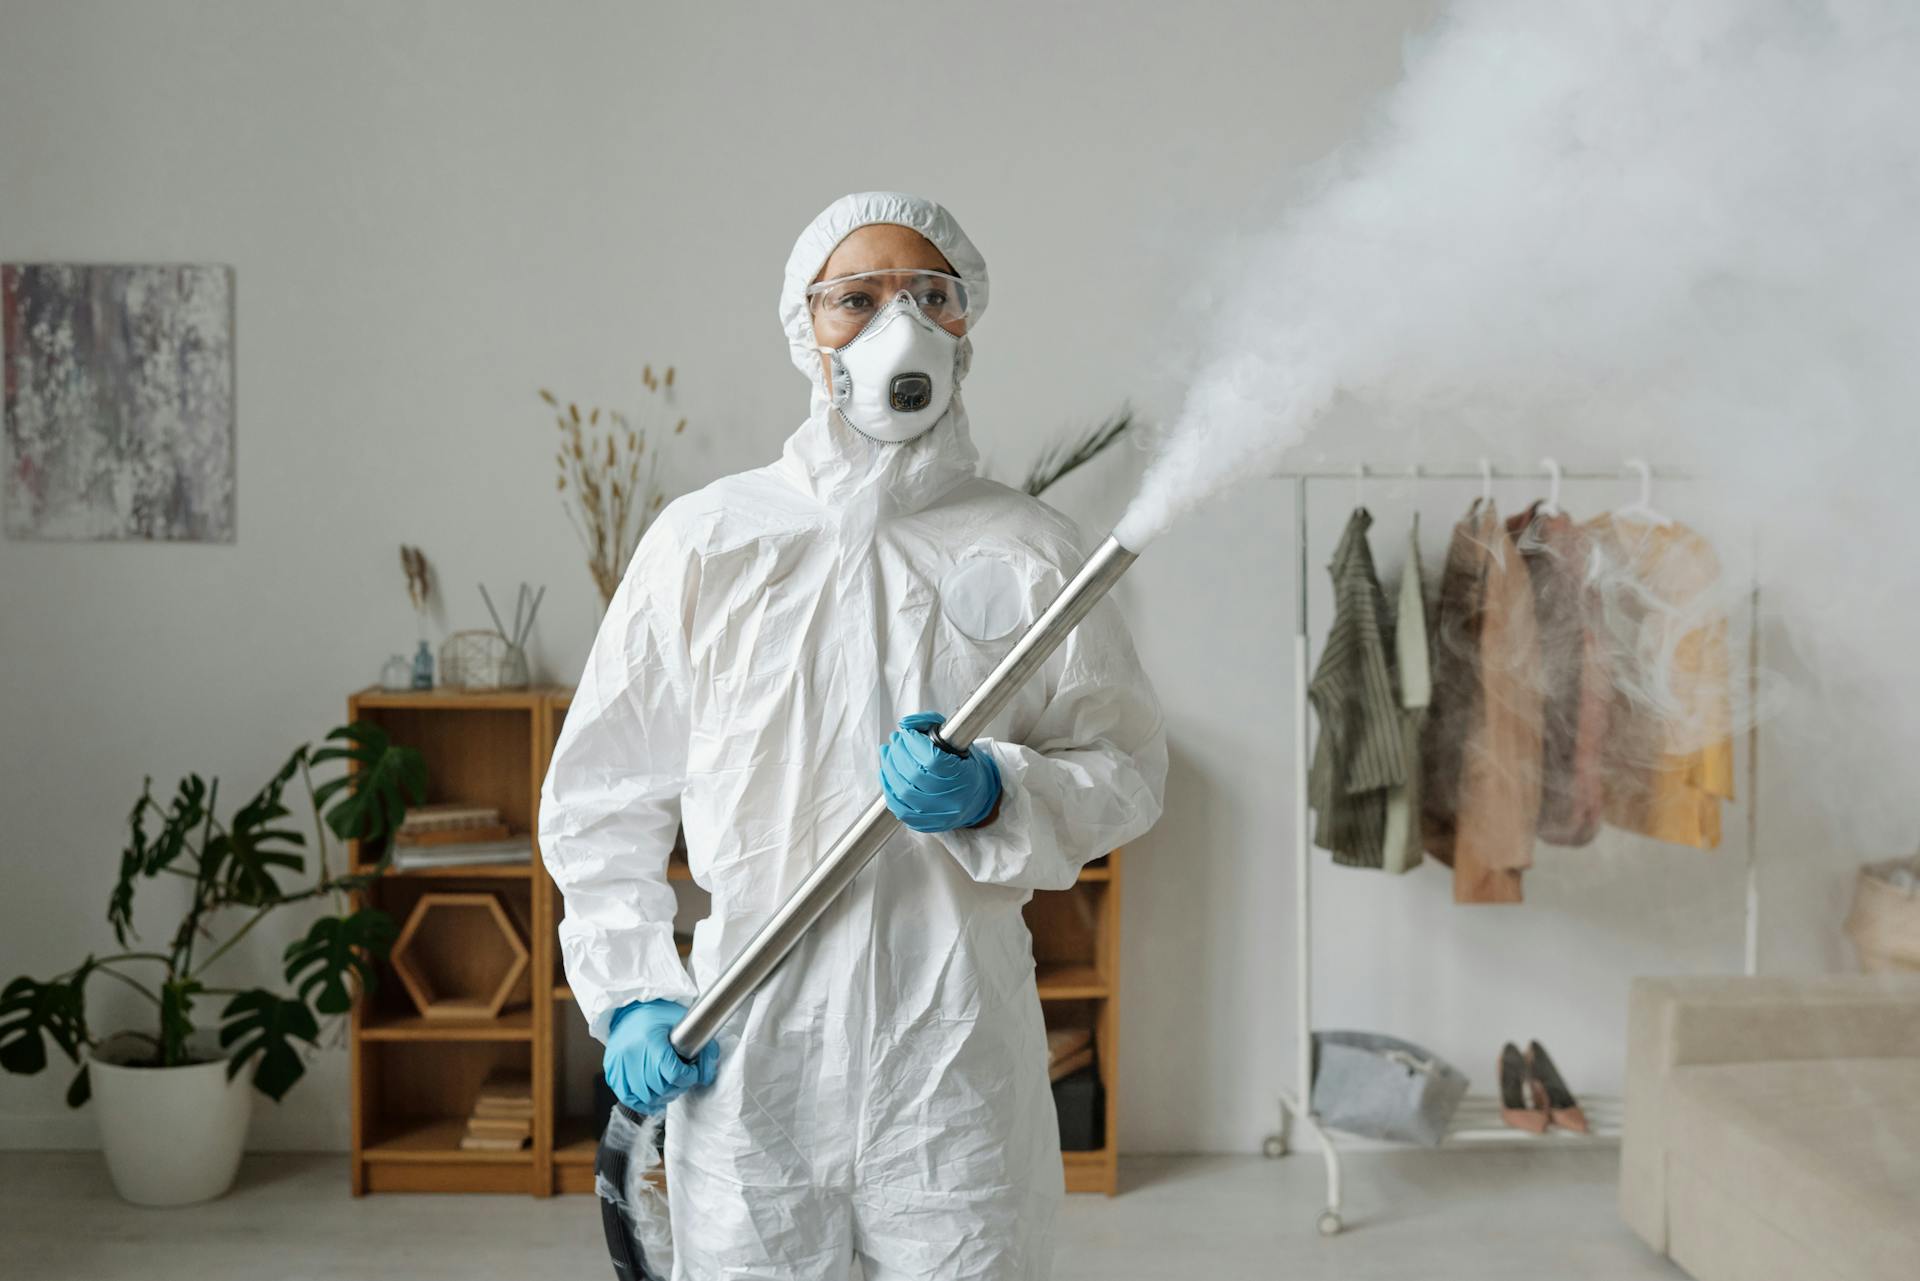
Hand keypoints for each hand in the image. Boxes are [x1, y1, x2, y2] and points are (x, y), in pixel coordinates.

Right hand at [602, 999, 719, 1113]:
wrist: (630, 1007)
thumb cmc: (657, 1013)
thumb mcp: (683, 1023)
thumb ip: (703, 1047)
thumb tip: (707, 1076)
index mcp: (651, 1040)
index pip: (674, 1074)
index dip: (689, 1077)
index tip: (692, 1072)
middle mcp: (632, 1053)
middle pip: (660, 1087)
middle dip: (677, 1087)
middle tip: (682, 1079)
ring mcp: (619, 1063)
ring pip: (645, 1096)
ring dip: (661, 1097)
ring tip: (669, 1087)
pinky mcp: (612, 1070)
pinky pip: (627, 1097)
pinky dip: (641, 1102)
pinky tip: (652, 1099)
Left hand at [878, 712, 1001, 832]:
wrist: (975, 799)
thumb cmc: (964, 767)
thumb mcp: (954, 740)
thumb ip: (930, 723)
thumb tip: (905, 723)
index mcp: (965, 778)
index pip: (933, 760)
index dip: (914, 744)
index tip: (907, 733)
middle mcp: (952, 800)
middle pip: (915, 775)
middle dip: (898, 754)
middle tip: (895, 741)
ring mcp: (938, 816)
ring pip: (903, 792)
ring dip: (889, 768)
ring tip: (888, 753)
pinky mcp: (924, 825)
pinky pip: (898, 808)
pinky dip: (888, 788)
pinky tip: (887, 773)